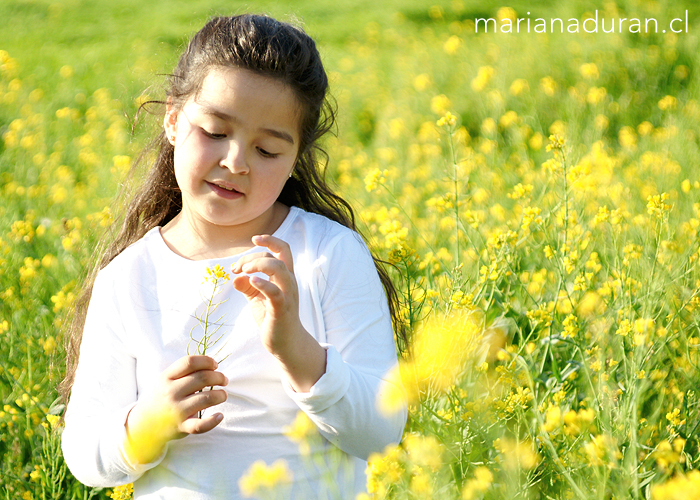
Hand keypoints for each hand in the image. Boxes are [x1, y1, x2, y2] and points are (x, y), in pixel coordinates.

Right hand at [124, 355, 227, 463]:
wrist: (144, 424)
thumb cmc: (162, 397)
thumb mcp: (166, 380)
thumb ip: (185, 371)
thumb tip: (212, 365)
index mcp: (167, 377)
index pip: (189, 362)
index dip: (207, 361)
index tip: (215, 365)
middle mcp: (171, 392)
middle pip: (202, 378)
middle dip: (219, 377)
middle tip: (224, 380)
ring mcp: (176, 410)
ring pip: (206, 399)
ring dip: (221, 395)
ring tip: (223, 395)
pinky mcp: (182, 427)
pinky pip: (200, 425)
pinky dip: (213, 421)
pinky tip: (219, 416)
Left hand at [231, 234, 325, 391]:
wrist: (285, 344)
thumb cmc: (273, 318)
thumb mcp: (257, 298)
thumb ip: (247, 285)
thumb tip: (235, 277)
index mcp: (285, 277)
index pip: (283, 250)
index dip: (270, 240)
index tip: (254, 239)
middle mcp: (289, 283)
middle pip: (276, 257)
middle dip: (253, 256)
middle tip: (236, 268)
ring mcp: (287, 295)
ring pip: (279, 269)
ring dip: (259, 265)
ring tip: (244, 271)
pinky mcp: (281, 309)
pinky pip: (274, 292)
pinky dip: (262, 283)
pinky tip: (250, 280)